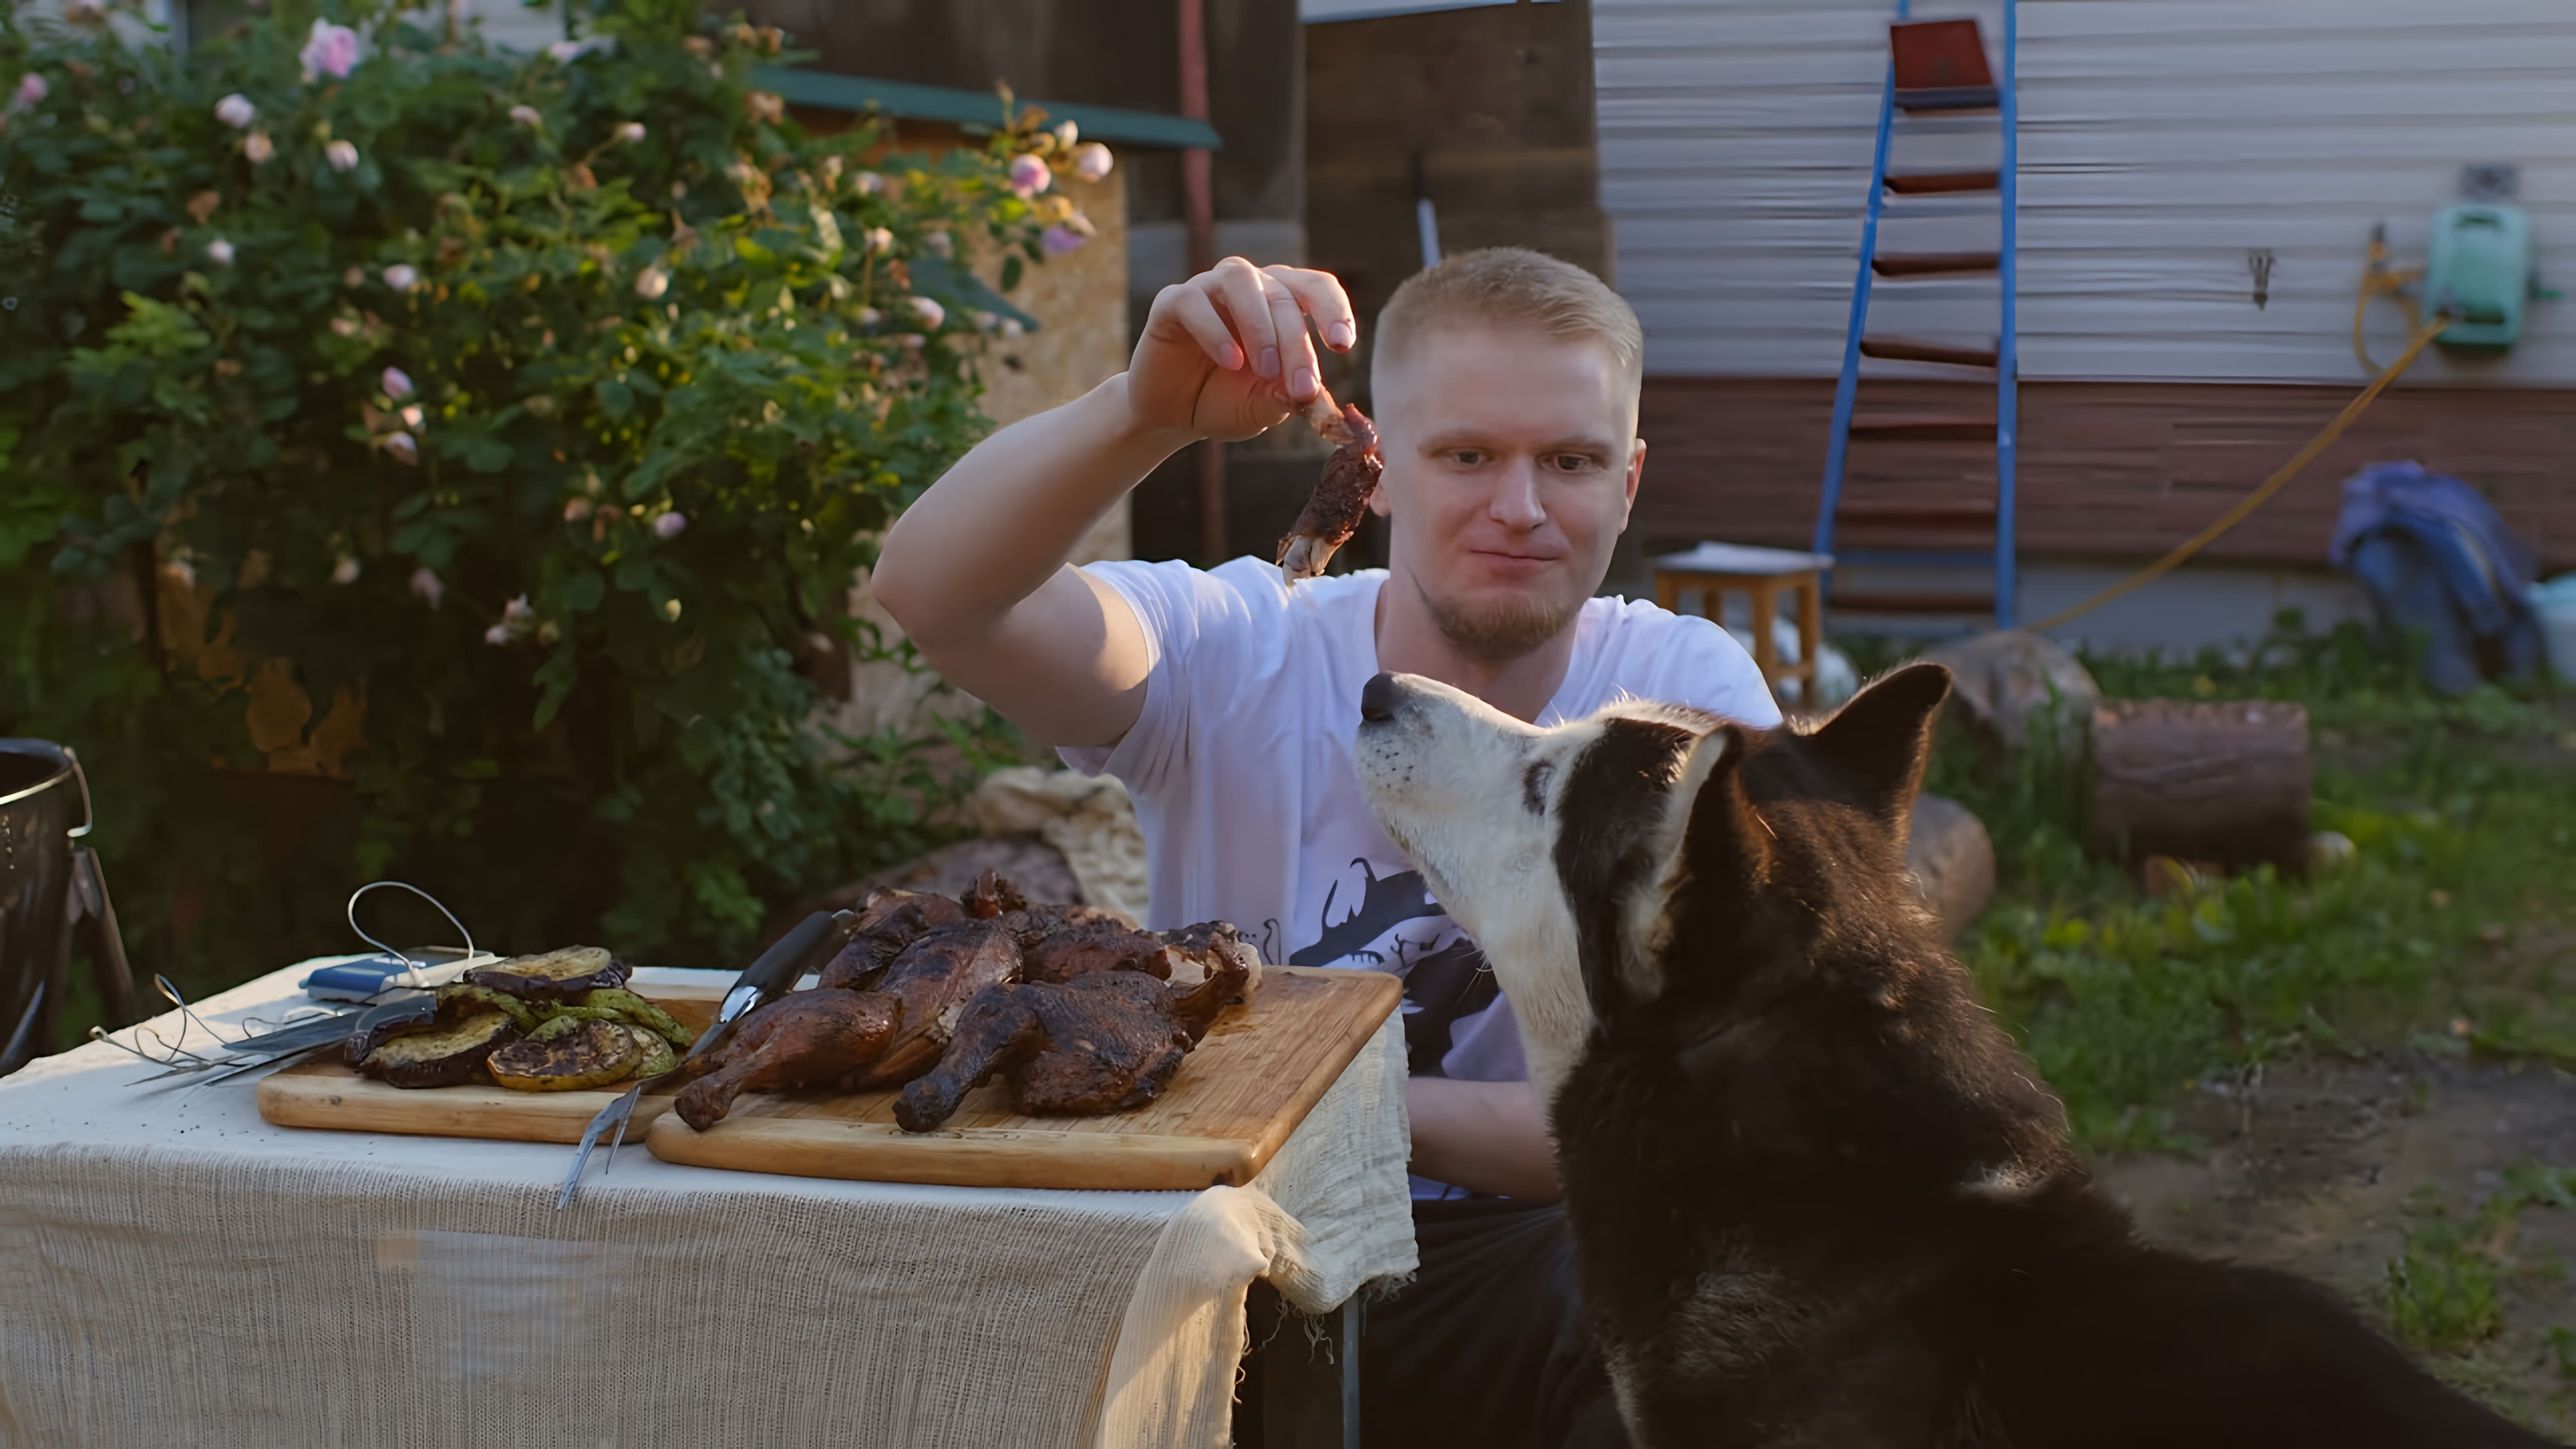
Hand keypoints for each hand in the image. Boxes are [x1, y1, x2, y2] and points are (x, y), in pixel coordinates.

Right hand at [1127, 258, 1356, 443]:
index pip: (1317, 287)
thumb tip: (1310, 394)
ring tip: (1266, 370)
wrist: (1172, 415)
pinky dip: (1214, 330)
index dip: (1334, 310)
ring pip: (1241, 280)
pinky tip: (1229, 361)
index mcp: (1281, 300)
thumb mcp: (1263, 406)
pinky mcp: (1172, 303)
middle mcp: (1249, 285)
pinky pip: (1194, 301)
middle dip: (1297, 345)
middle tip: (1302, 388)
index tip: (1343, 345)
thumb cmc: (1225, 401)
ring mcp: (1209, 288)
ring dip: (1260, 326)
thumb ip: (1286, 396)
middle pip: (1282, 296)